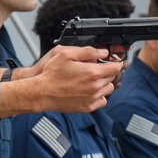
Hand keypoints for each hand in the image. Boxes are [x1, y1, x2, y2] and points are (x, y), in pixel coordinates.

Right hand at [0, 46, 122, 117]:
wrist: (42, 93)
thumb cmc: (52, 74)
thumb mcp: (66, 54)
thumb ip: (88, 51)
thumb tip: (103, 52)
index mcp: (93, 72)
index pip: (115, 67)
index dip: (114, 62)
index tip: (111, 61)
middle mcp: (95, 86)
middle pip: (112, 77)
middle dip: (107, 71)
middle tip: (95, 68)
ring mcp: (92, 98)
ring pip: (108, 89)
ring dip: (104, 83)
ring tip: (92, 79)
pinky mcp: (87, 107)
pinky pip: (102, 101)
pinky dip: (99, 96)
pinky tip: (90, 90)